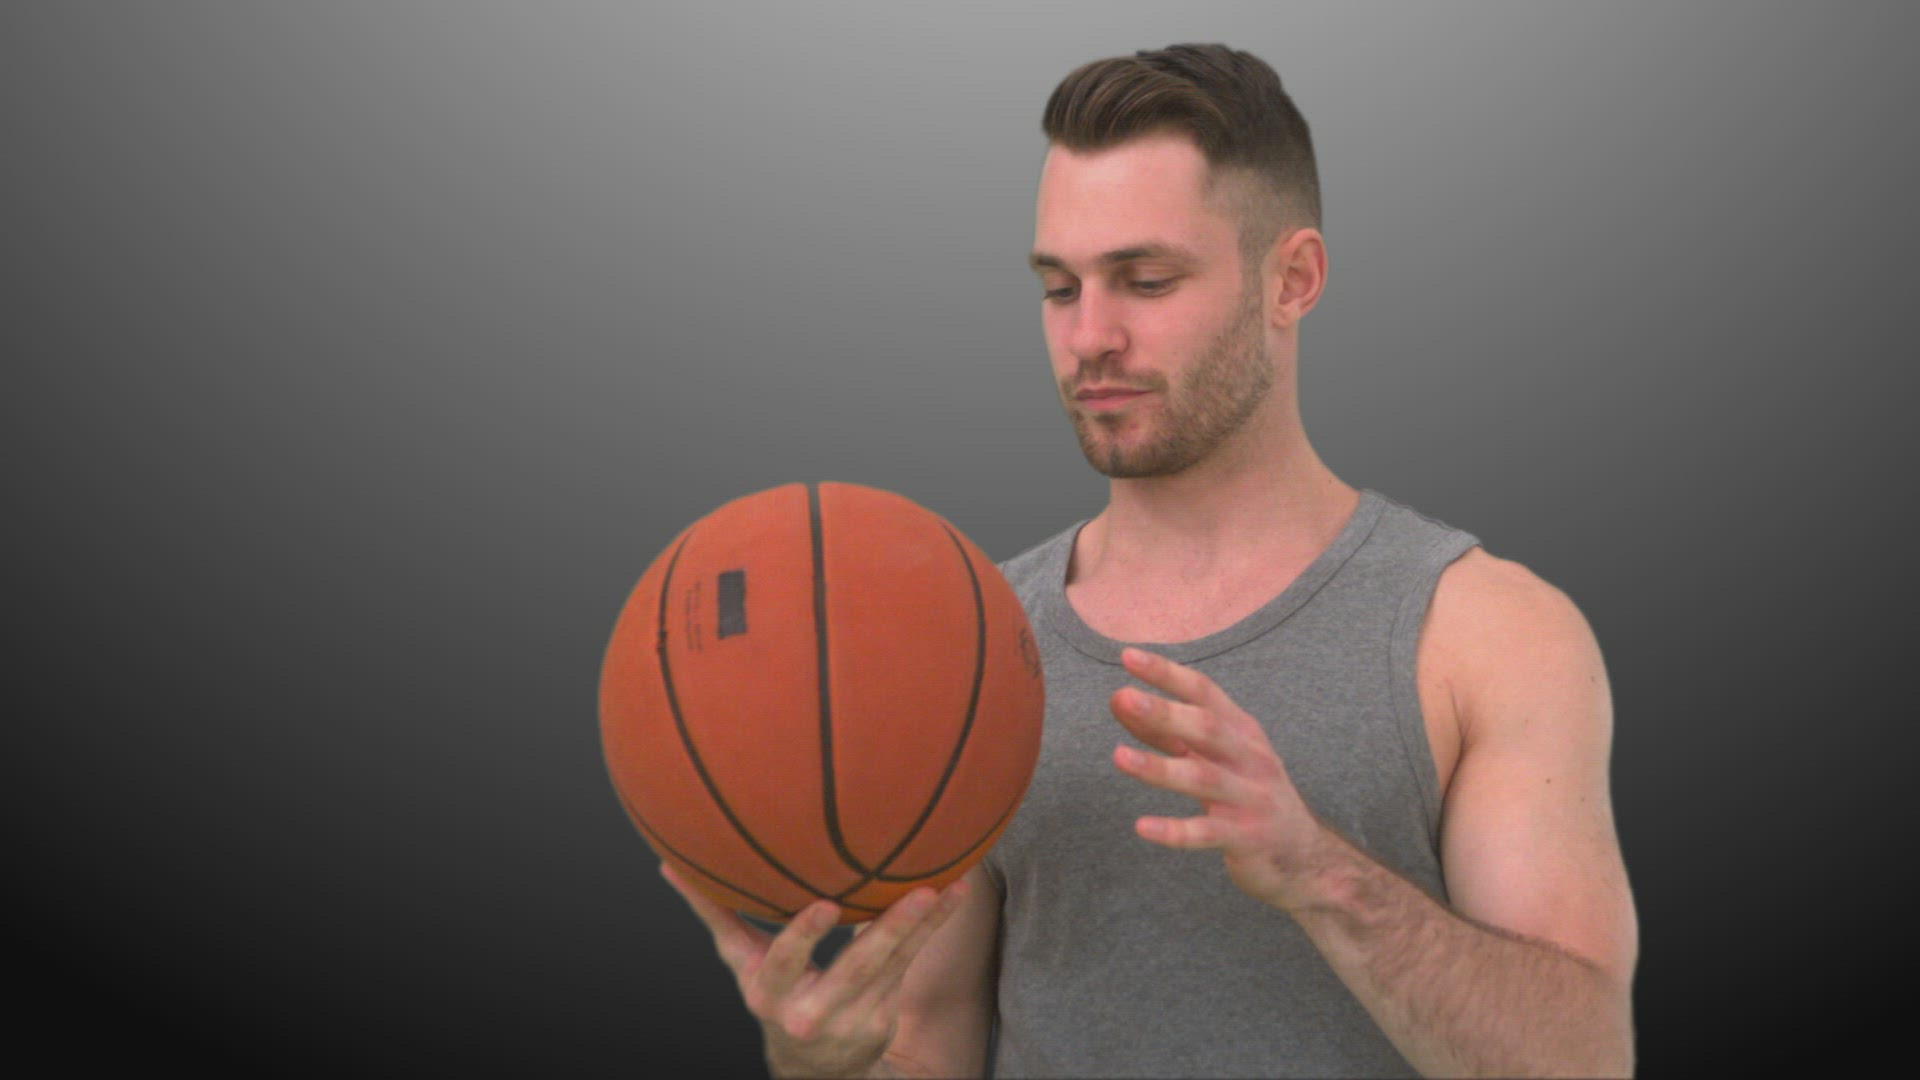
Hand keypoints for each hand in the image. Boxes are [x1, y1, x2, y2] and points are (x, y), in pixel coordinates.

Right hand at [660, 863, 969, 1078]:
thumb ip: (715, 913)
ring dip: (925, 924)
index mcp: (771, 994)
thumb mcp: (740, 964)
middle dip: (890, 931)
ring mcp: (853, 1018)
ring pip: (894, 965)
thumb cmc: (771, 995)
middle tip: (917, 894)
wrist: (812, 1071)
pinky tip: (953, 893)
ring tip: (948, 885)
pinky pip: (910, 966)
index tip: (828, 905)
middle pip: (856, 968)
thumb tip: (669, 862)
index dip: (805, 936)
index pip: (785, 963)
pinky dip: (933, 930)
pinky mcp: (883, 1017)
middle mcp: (813, 1012)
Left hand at [1108, 646, 1335, 911]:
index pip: (1205, 692)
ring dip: (1160, 767)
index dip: (1168, 673)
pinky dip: (1174, 831)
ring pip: (1203, 778)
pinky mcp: (1247, 838)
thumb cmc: (1247, 793)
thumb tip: (1118, 699)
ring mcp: (1251, 798)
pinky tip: (1142, 827)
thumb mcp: (1213, 756)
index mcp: (1242, 731)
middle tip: (1124, 697)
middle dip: (1165, 712)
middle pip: (1207, 728)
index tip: (1129, 656)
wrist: (1304, 855)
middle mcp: (1250, 758)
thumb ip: (1166, 731)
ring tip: (1118, 756)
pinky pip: (1207, 834)